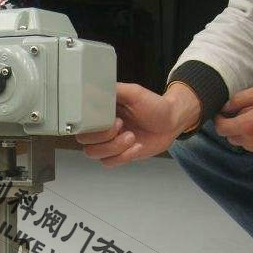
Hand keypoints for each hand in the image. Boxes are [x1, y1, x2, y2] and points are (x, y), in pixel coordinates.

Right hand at [76, 82, 200, 167]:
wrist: (171, 122)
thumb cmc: (155, 106)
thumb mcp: (134, 93)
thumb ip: (113, 91)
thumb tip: (93, 89)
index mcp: (101, 113)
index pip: (81, 123)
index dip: (93, 126)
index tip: (112, 120)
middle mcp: (102, 128)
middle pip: (85, 141)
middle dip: (105, 137)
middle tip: (122, 126)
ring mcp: (109, 142)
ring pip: (95, 154)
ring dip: (115, 148)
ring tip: (132, 137)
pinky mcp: (118, 155)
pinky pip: (108, 163)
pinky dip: (124, 156)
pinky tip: (136, 146)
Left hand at [214, 84, 252, 153]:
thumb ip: (240, 99)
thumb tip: (225, 107)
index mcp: (249, 125)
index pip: (221, 128)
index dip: (218, 120)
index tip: (221, 113)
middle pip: (230, 137)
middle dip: (231, 126)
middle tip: (240, 112)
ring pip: (243, 143)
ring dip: (243, 132)